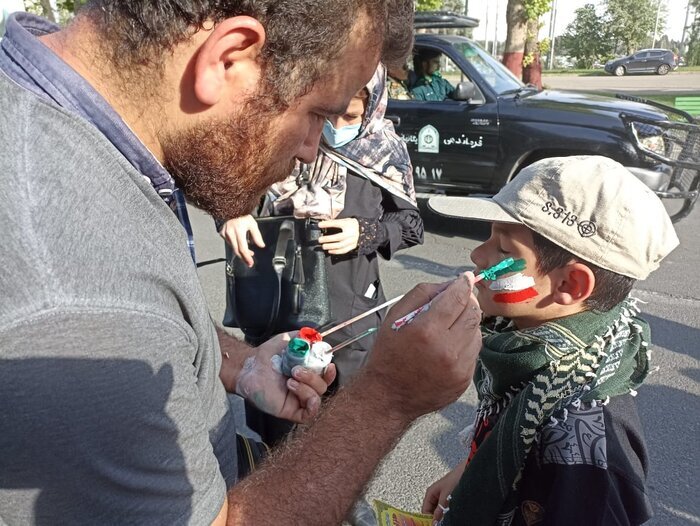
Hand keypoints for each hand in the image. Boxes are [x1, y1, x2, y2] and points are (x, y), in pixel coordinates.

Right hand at [218, 215, 263, 267]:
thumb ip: (257, 235)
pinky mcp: (222, 233)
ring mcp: (225, 234)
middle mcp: (230, 233)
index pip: (242, 248)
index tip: (250, 263)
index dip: (246, 257)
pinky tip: (240, 243)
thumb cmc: (242, 214)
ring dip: (240, 251)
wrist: (231, 207)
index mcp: (239, 230)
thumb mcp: (252, 224)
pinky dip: (235, 245)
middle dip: (244, 258)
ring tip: (248, 251)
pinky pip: (230, 243)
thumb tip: (261, 245)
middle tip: (249, 262)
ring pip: (233, 247)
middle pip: (237, 251)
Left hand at [235, 332, 336, 423]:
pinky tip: (295, 389)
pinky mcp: (291, 411)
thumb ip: (301, 336)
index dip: (330, 372)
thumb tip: (316, 336)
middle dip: (313, 377)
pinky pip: (309, 414)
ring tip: (289, 380)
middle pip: (323, 386)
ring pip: (317, 398)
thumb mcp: (286, 341)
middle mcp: (305, 386)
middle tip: (295, 369)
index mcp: (308, 372)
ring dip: (307, 387)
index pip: (326, 375)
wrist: (249, 368)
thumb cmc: (266, 357)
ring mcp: (298, 399)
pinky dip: (309, 403)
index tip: (328, 364)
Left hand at [318, 218, 359, 254]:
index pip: (336, 223)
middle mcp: (350, 233)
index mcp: (348, 224)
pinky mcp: (352, 246)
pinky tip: (330, 251)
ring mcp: (352, 240)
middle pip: (338, 237)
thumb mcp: (344, 220)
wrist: (362, 229)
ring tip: (323, 246)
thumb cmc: (350, 225)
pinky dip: (335, 251)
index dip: (327, 224)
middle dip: (327, 239)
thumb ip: (335, 223)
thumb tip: (322, 224)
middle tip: (320, 240)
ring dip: (330, 246)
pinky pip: (343, 250)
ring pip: (340, 245)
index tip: (319, 225)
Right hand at [363, 272, 481, 418]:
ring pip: (477, 332)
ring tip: (448, 327)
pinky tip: (448, 346)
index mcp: (426, 331)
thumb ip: (423, 294)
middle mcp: (446, 350)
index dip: (462, 285)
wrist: (387, 396)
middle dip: (467, 302)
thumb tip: (449, 284)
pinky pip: (473, 352)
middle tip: (458, 300)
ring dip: (467, 324)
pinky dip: (465, 344)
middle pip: (473, 314)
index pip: (456, 299)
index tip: (465, 279)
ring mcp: (458, 368)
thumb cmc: (388, 355)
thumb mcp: (394, 317)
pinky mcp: (464, 380)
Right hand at [422, 461, 465, 521]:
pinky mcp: (448, 496)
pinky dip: (446, 511)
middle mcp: (434, 494)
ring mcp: (441, 495)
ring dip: (441, 514)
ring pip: (438, 509)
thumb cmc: (455, 478)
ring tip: (446, 516)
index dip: (427, 519)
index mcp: (430, 492)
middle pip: (430, 511)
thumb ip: (439, 509)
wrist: (466, 470)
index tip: (432, 524)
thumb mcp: (446, 497)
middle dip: (435, 517)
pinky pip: (444, 507)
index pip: (424, 510)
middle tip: (440, 522)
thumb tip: (434, 521)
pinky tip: (451, 512)